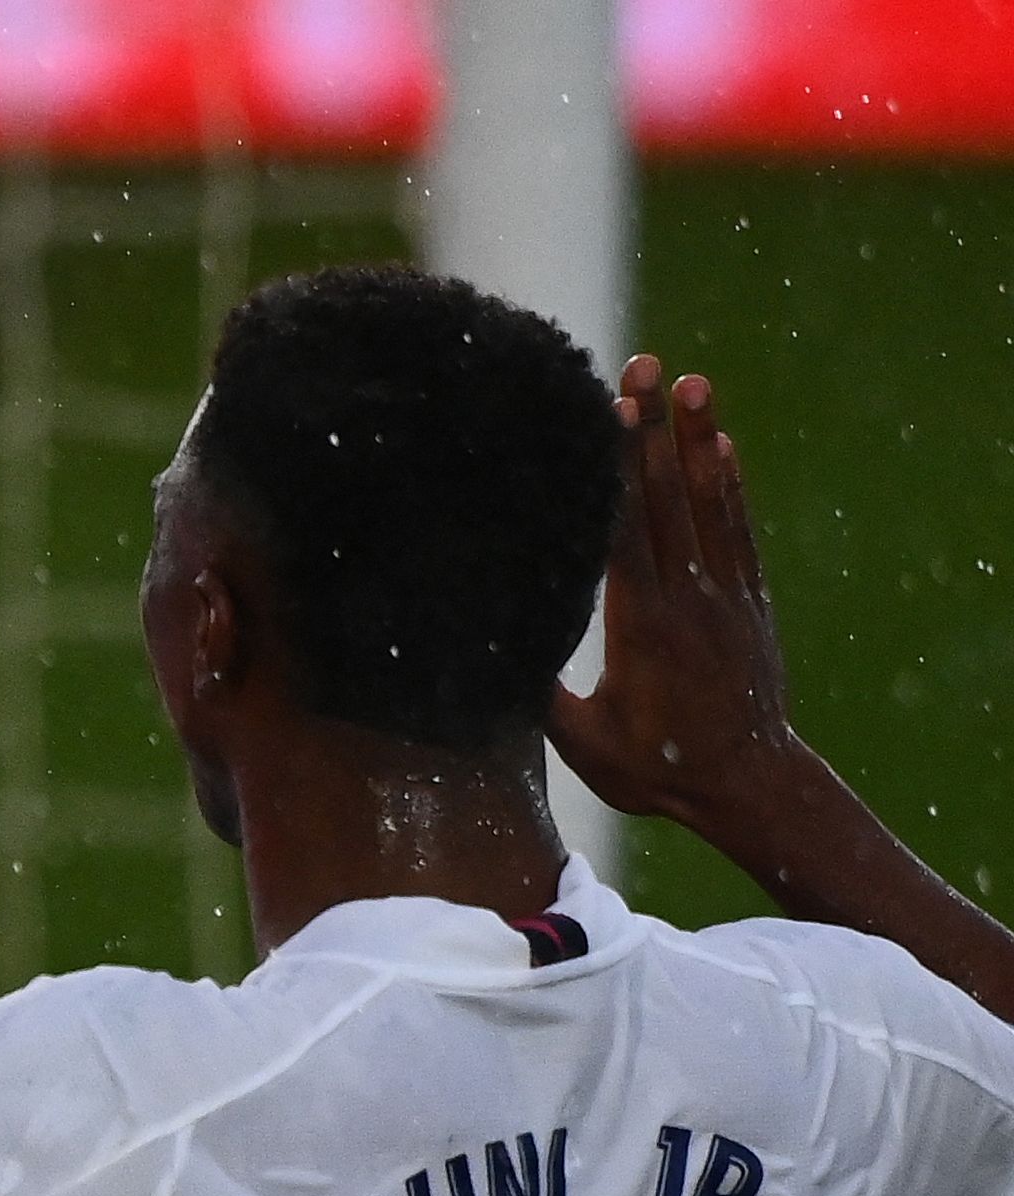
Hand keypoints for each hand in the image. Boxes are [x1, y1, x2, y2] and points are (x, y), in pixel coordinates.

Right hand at [549, 357, 807, 832]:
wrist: (750, 785)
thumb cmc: (658, 771)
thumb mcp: (585, 745)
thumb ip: (543, 695)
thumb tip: (491, 650)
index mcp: (643, 626)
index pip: (627, 529)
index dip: (619, 466)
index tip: (611, 410)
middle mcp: (690, 597)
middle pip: (669, 496)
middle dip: (655, 427)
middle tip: (649, 365)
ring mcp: (727, 595)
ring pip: (710, 502)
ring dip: (699, 438)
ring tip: (694, 380)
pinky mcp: (750, 603)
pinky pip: (739, 530)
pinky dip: (730, 484)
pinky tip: (722, 445)